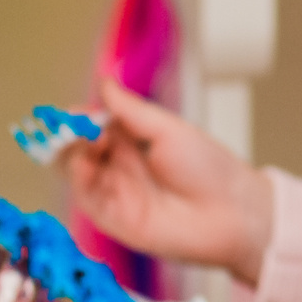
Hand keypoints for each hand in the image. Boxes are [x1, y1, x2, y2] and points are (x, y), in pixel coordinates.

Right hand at [60, 77, 272, 284]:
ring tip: (86, 141)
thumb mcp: (169, 130)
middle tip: (72, 126)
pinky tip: (85, 166)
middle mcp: (120, 166)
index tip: (72, 111)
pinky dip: (79, 180)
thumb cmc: (209, 169)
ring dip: (72, 155)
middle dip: (68, 135)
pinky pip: (86, 198)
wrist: (232, 212)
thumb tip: (104, 83)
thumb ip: (133, 110)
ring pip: (76, 171)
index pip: (93, 125)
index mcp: (133, 141)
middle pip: (77, 148)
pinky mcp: (113, 218)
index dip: (79, 118)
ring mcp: (115, 192)